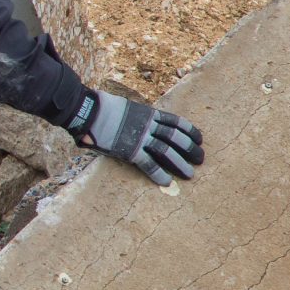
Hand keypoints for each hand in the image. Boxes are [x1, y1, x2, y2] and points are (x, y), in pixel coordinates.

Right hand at [69, 90, 202, 184]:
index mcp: (148, 113)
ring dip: (180, 163)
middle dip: (190, 148)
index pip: (175, 122)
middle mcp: (148, 125)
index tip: (199, 138)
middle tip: (201, 158)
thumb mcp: (125, 108)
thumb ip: (134, 116)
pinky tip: (167, 181)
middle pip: (176, 137)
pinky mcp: (130, 150)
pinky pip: (148, 163)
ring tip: (190, 174)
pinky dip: (158, 173)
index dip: (189, 131)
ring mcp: (140, 138)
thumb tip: (135, 121)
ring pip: (166, 151)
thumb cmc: (101, 108)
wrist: (89, 112)